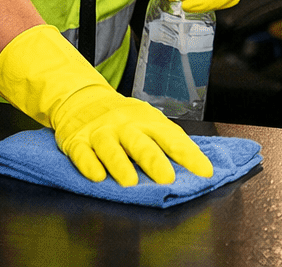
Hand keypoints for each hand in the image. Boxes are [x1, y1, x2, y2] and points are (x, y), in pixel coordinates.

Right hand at [0, 24, 213, 185]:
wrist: (83, 99)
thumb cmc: (124, 118)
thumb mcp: (148, 121)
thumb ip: (168, 141)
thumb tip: (196, 166)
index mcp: (148, 121)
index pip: (172, 138)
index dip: (189, 155)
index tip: (204, 172)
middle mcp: (125, 125)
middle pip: (141, 143)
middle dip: (154, 161)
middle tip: (167, 179)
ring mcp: (101, 132)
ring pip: (110, 148)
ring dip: (120, 165)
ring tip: (130, 182)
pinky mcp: (77, 141)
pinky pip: (82, 153)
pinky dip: (89, 164)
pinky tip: (97, 176)